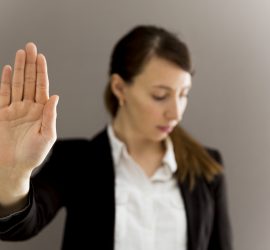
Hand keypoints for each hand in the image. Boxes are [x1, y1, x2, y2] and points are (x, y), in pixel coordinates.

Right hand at [0, 42, 58, 202]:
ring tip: (21, 52)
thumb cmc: (32, 155)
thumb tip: (55, 96)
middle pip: (30, 81)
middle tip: (30, 46)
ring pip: (17, 84)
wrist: (12, 167)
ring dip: (19, 68)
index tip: (41, 57)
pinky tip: (9, 69)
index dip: (41, 72)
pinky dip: (5, 81)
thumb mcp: (46, 135)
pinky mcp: (1, 113)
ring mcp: (14, 109)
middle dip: (30, 64)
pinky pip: (3, 94)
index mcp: (41, 112)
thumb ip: (50, 116)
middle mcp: (29, 108)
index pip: (42, 87)